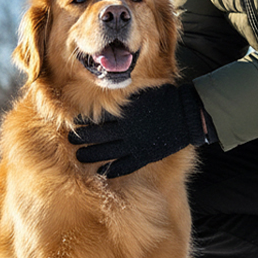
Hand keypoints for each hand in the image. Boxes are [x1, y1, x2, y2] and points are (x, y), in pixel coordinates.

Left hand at [68, 83, 212, 177]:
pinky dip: (113, 170)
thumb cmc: (166, 99)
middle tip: (70, 142)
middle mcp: (126, 131)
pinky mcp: (144, 156)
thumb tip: (113, 85)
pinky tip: (103, 173)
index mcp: (124, 114)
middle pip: (98, 137)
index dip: (84, 123)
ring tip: (79, 158)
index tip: (73, 124)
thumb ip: (127, 92)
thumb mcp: (144, 91)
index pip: (98, 119)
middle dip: (82, 140)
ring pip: (107, 153)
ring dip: (92, 156)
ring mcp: (135, 145)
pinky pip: (125, 166)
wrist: (187, 115)